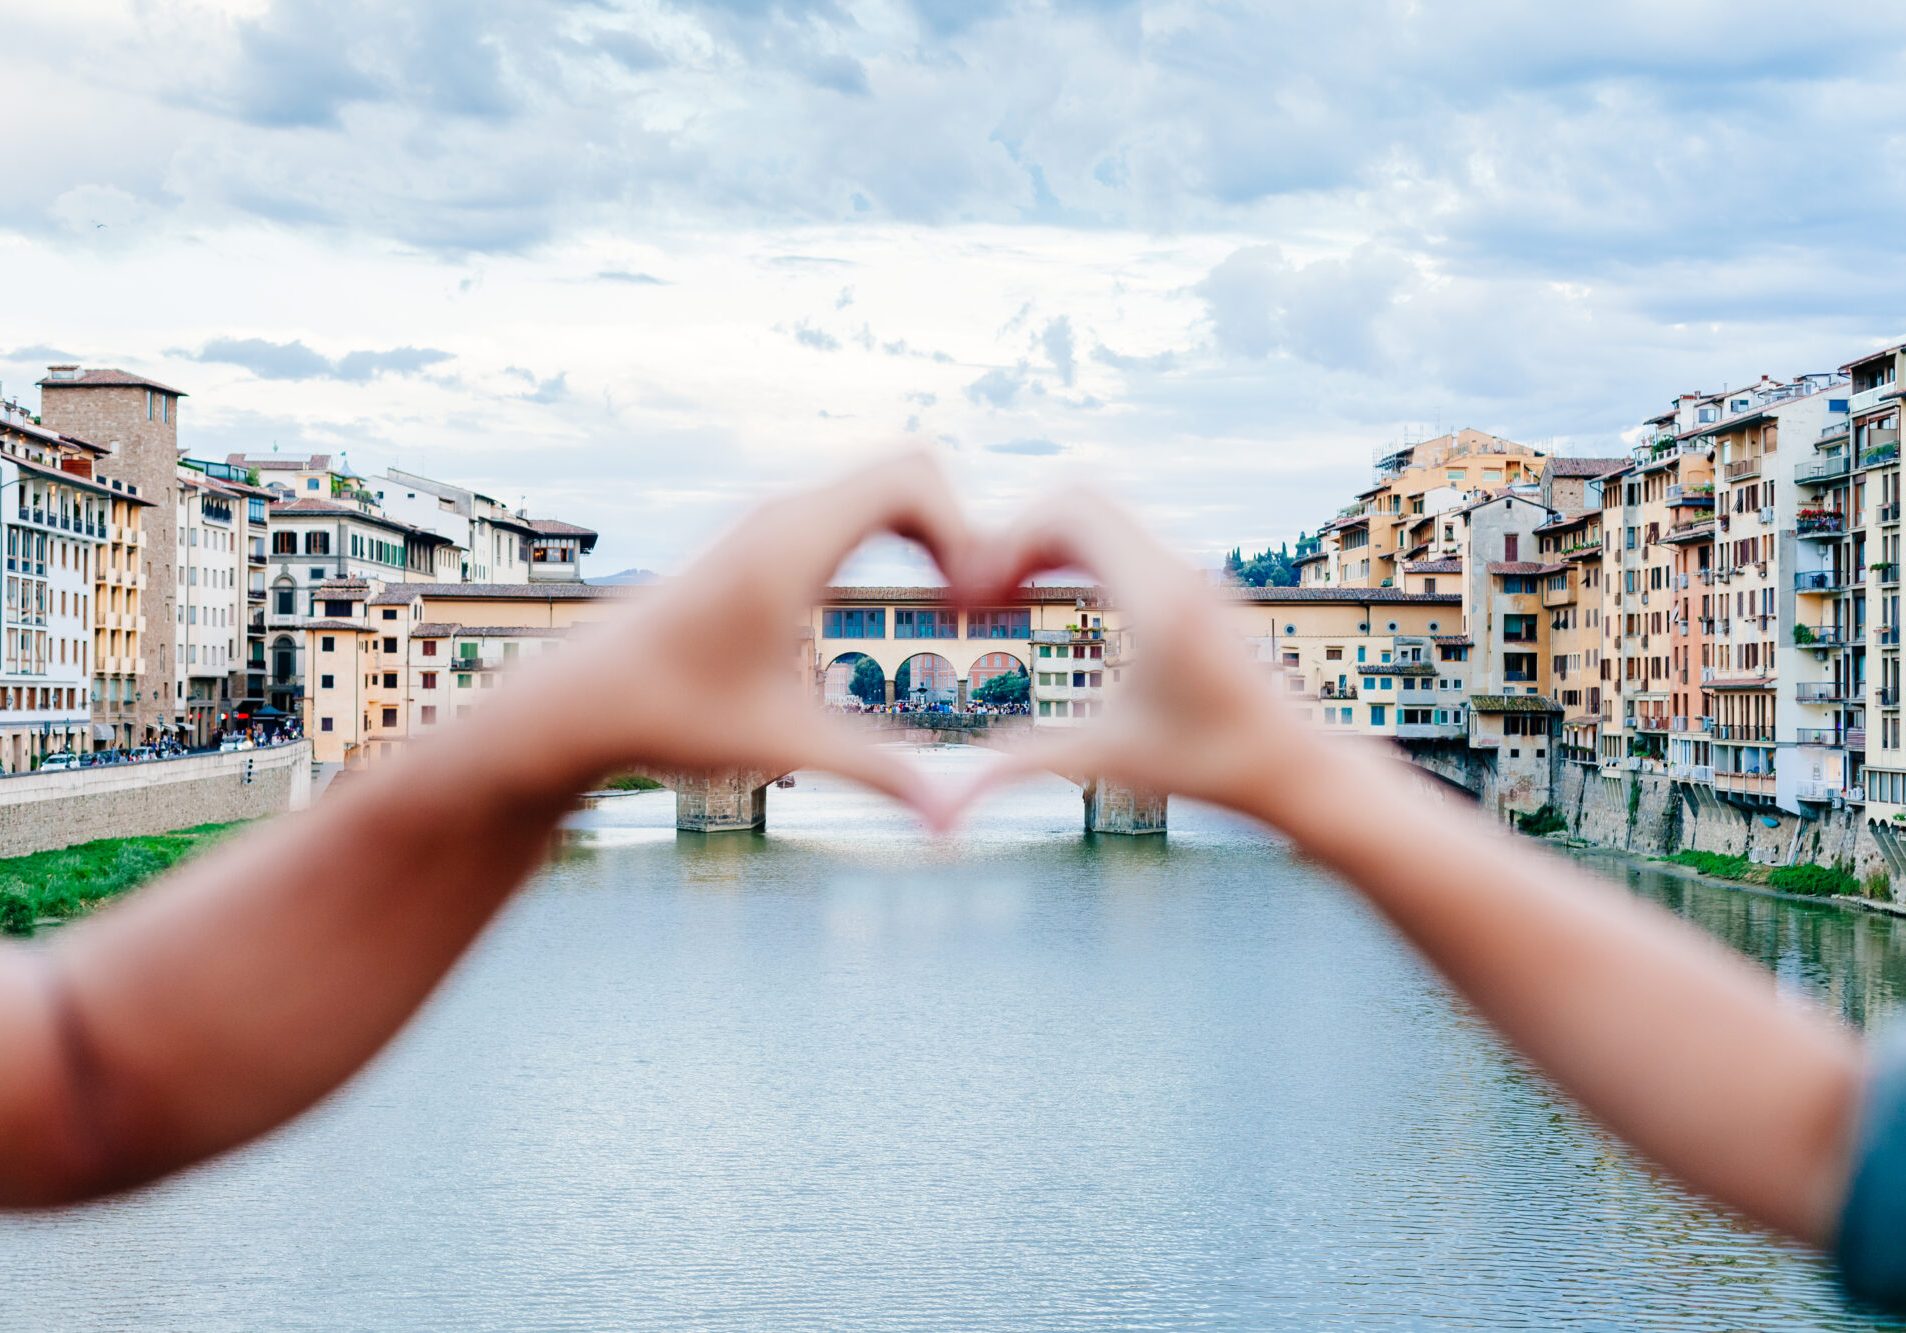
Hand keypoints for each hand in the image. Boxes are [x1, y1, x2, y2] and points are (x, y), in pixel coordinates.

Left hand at [504, 452, 973, 826]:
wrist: (580, 701)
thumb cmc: (670, 719)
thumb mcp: (784, 747)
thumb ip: (878, 774)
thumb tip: (952, 823)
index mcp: (791, 544)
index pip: (914, 476)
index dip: (967, 529)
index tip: (971, 603)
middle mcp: (781, 512)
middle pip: (911, 465)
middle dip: (960, 523)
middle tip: (972, 601)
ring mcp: (769, 517)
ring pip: (880, 480)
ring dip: (928, 527)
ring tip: (949, 600)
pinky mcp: (760, 534)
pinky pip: (850, 501)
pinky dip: (892, 531)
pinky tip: (894, 597)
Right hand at [951, 490, 1343, 819]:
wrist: (1297, 766)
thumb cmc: (1213, 767)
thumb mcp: (1108, 762)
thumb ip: (1022, 769)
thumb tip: (944, 806)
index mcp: (1158, 597)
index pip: (1070, 509)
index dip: (1007, 539)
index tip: (977, 599)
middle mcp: (1176, 568)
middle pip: (1079, 493)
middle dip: (1017, 532)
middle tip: (981, 593)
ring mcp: (1188, 569)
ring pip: (1101, 508)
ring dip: (1044, 537)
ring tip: (1002, 594)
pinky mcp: (1190, 582)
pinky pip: (1121, 532)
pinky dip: (1073, 548)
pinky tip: (1042, 597)